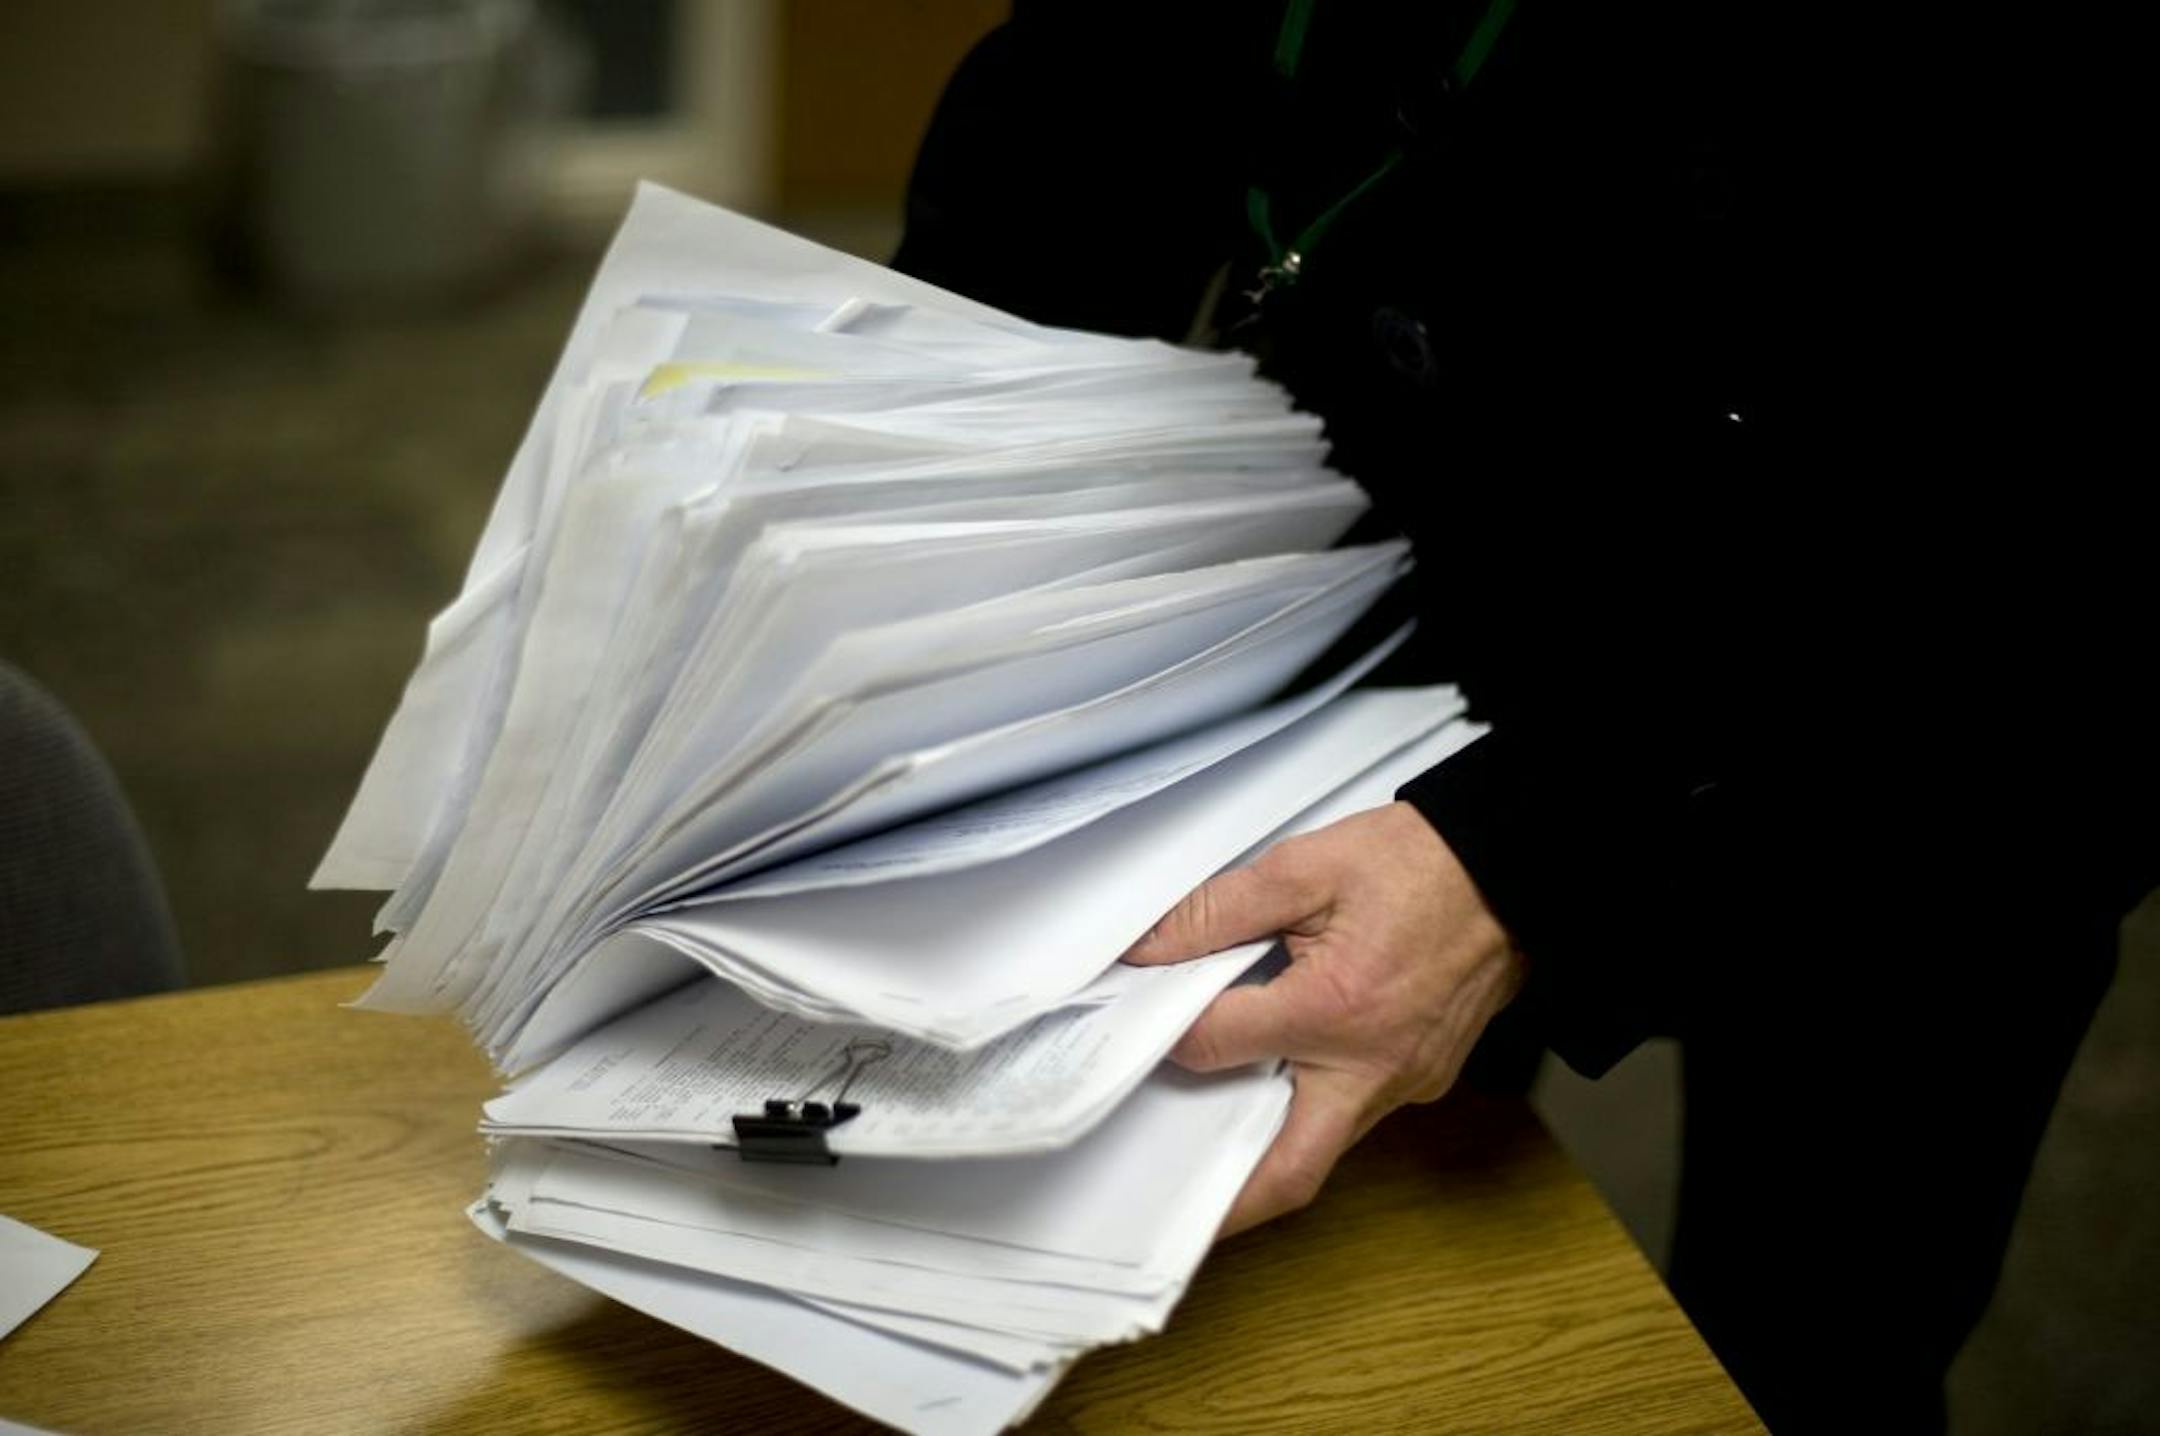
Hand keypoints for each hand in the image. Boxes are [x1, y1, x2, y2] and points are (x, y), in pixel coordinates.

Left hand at [1123, 801, 1525, 1237]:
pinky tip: (1274, 1088)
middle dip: (1226, 1202)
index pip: (1218, 1045)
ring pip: (1324, 1148)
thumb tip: (1152, 949)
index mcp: (1336, 1010)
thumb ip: (1218, 912)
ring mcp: (1406, 1081)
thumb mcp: (1305, 867)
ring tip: (1207, 1149)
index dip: (1170, 1028)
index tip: (1145, 1012)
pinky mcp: (1424, 1079)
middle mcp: (1373, 1066)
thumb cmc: (1421, 864)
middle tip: (1169, 1204)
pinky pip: (1355, 1117)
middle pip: (1289, 1170)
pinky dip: (1307, 1115)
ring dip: (1265, 1157)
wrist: (1515, 870)